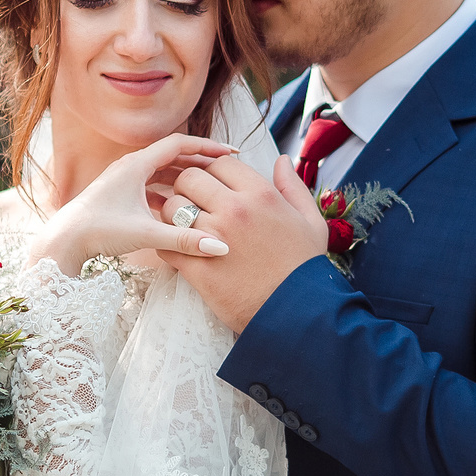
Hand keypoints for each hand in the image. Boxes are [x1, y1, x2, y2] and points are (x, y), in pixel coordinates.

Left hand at [28, 132, 237, 275]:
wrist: (63, 242)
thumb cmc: (99, 232)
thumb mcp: (146, 235)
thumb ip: (184, 240)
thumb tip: (220, 248)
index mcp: (136, 164)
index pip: (180, 144)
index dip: (208, 147)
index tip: (231, 154)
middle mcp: (128, 165)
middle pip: (172, 154)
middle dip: (200, 160)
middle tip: (226, 168)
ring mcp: (121, 178)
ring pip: (160, 169)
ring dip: (184, 175)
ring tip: (208, 184)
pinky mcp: (117, 192)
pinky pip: (149, 183)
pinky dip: (168, 189)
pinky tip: (179, 205)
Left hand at [163, 154, 329, 332]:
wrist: (296, 314)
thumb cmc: (304, 267)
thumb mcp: (310, 221)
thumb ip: (293, 187)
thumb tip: (281, 161)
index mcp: (261, 194)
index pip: (220, 163)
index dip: (213, 171)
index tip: (214, 185)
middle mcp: (235, 210)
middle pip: (190, 178)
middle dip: (187, 186)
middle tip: (193, 202)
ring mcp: (213, 237)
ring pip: (173, 207)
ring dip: (173, 213)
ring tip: (183, 224)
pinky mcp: (197, 266)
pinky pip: (167, 242)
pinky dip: (166, 242)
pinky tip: (176, 246)